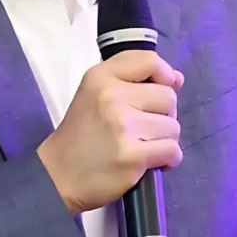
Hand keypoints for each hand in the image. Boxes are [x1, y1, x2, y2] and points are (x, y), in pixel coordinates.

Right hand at [36, 50, 183, 214]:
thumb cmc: (83, 132)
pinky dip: (169, 159)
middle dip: (164, 114)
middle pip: (168, 97)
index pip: (150, 62)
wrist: (58, 175)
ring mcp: (123, 127)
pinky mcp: (132, 157)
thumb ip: (136, 79)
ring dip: (165, 139)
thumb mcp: (97, 92)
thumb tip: (177, 78)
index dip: (164, 76)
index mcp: (101, 77)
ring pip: (173, 126)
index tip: (159, 89)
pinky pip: (172, 150)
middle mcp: (112, 97)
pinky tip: (152, 161)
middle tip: (143, 126)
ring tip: (144, 144)